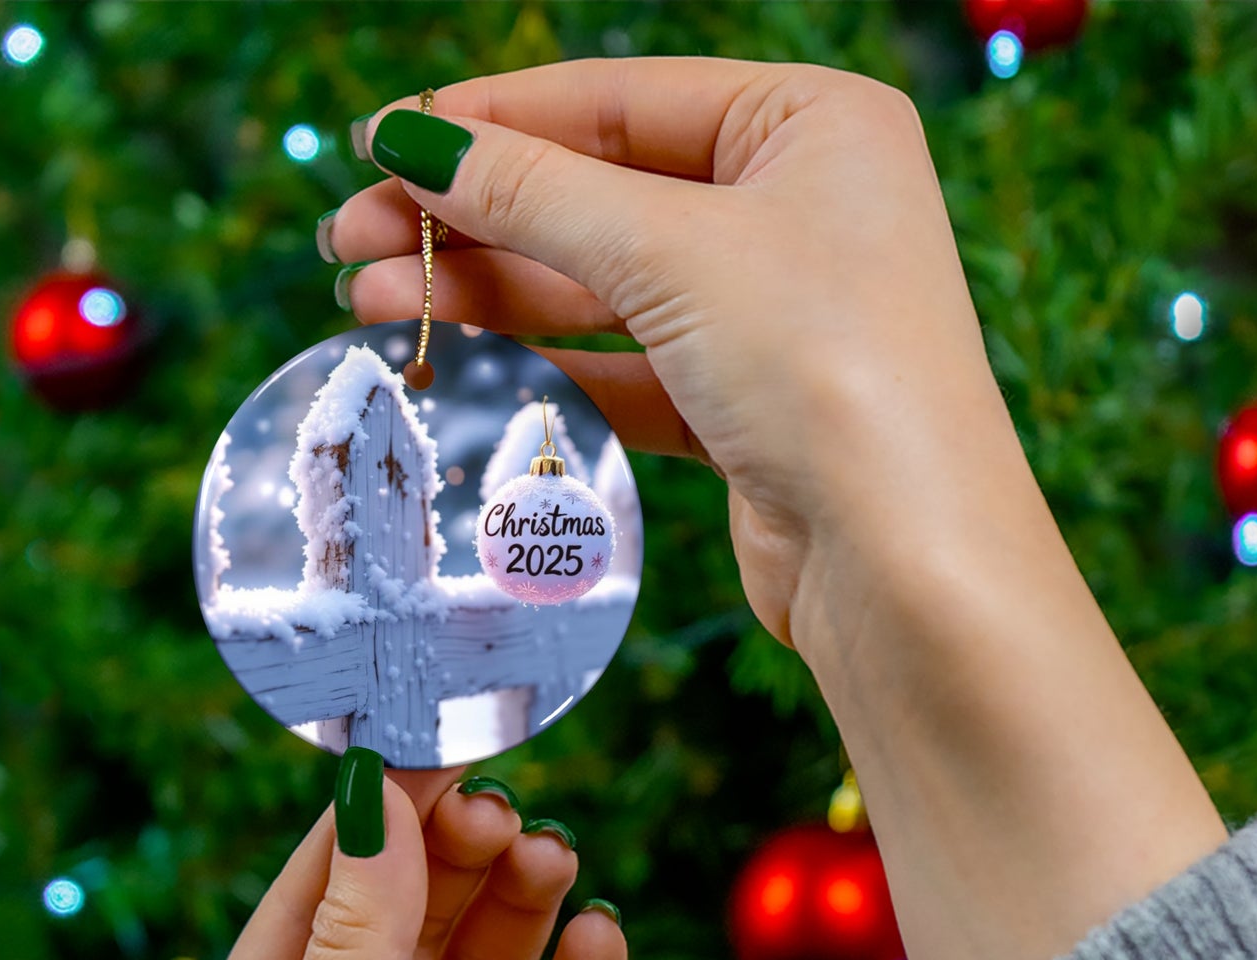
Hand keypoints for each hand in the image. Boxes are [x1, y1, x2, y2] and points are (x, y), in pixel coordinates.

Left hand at [166, 764, 626, 959]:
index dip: (374, 822)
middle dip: (455, 861)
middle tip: (504, 805)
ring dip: (520, 911)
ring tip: (553, 856)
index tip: (431, 744)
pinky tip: (600, 939)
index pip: (318, 901)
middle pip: (412, 927)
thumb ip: (356, 947)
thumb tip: (377, 802)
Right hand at [327, 59, 1224, 959]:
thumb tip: (413, 144)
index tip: (381, 146)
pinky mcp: (749, 408)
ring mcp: (776, 315)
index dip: (492, 122)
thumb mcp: (672, 253)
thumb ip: (536, 193)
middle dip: (475, 219)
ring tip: (375, 301)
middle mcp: (801, 210)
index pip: (620, 100)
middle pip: (603, 195)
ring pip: (606, 288)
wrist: (904, 562)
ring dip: (493, 293)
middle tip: (351, 242)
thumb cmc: (827, 369)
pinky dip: (548, 364)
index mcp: (813, 126)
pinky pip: (629, 366)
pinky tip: (459, 360)